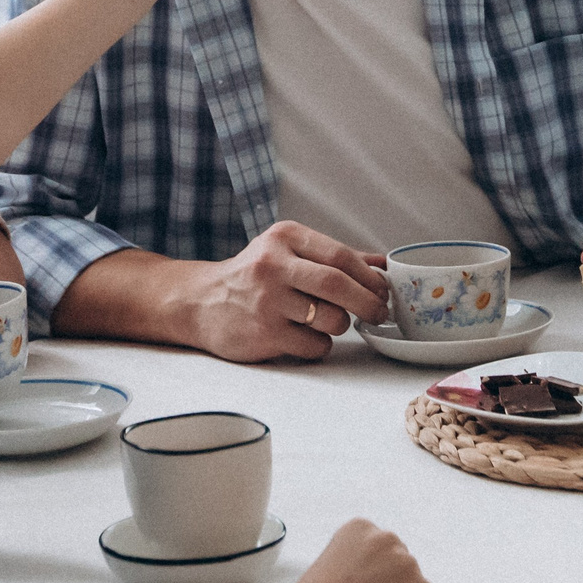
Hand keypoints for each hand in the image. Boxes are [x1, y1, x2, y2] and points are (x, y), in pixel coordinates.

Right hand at [185, 221, 388, 361]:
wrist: (199, 302)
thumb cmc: (252, 276)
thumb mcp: (287, 251)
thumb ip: (333, 256)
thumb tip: (382, 263)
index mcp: (284, 238)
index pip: (340, 255)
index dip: (369, 277)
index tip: (383, 290)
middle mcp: (273, 265)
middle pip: (338, 285)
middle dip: (368, 303)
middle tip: (379, 312)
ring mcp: (267, 301)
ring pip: (330, 319)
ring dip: (341, 325)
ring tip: (328, 321)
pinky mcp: (264, 334)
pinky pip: (314, 345)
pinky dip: (320, 344)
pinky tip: (304, 336)